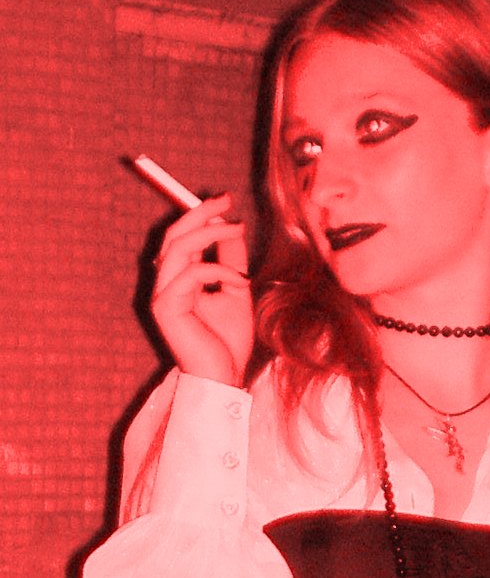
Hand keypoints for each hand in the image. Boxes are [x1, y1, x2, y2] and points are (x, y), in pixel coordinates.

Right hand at [150, 194, 253, 386]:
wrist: (224, 378)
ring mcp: (162, 296)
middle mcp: (165, 285)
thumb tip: (231, 225)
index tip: (225, 199)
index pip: (180, 237)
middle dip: (200, 212)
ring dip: (210, 233)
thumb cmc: (227, 342)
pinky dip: (218, 271)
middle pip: (174, 234)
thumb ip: (230, 258)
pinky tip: (239, 281)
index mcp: (177, 280)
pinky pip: (191, 274)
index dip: (198, 213)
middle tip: (227, 201)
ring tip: (238, 230)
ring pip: (178, 247)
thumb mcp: (235, 289)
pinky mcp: (166, 309)